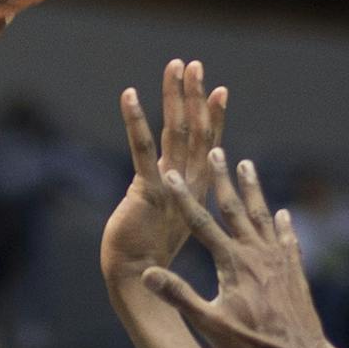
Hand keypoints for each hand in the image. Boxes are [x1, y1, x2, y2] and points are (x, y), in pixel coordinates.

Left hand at [100, 60, 228, 286]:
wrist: (136, 282)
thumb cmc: (151, 260)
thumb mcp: (170, 222)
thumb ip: (175, 200)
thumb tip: (171, 187)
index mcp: (195, 191)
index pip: (209, 147)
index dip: (213, 117)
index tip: (219, 90)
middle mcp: (188, 185)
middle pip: (196, 131)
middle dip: (195, 96)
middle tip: (194, 65)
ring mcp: (172, 187)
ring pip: (177, 133)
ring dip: (176, 97)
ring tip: (177, 66)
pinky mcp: (150, 192)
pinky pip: (143, 150)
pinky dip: (136, 121)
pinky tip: (129, 95)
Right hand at [138, 153, 328, 347]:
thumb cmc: (251, 344)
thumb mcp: (209, 324)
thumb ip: (179, 296)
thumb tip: (146, 275)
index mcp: (231, 262)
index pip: (201, 223)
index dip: (184, 197)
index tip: (170, 174)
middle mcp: (256, 253)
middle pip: (235, 208)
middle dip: (222, 178)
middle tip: (216, 150)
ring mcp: (278, 259)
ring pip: (262, 216)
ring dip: (253, 189)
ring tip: (247, 165)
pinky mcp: (294, 270)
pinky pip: (287, 239)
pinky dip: (283, 225)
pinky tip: (283, 215)